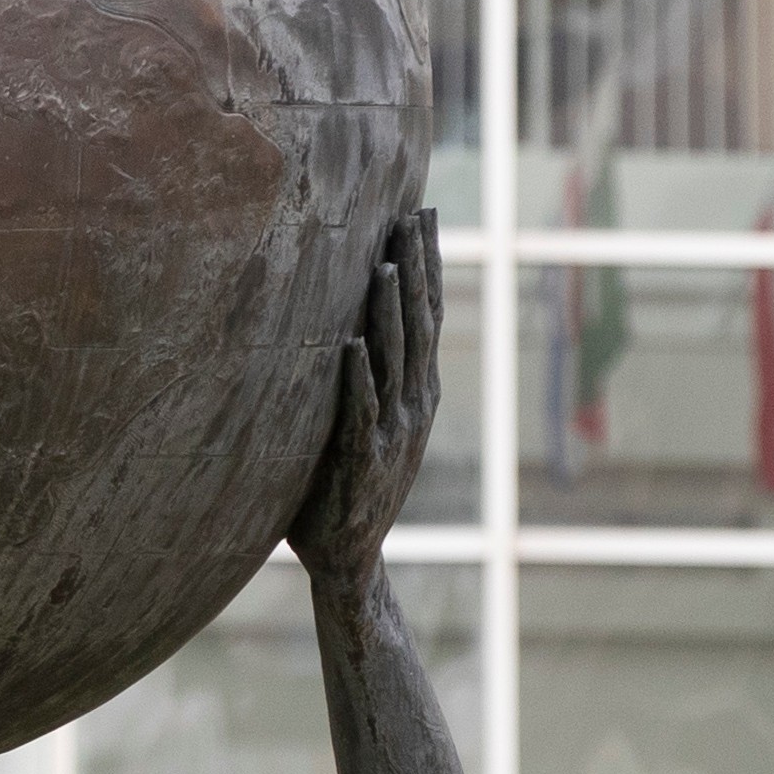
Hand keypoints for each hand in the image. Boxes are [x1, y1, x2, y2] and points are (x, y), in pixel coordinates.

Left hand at [288, 209, 440, 600]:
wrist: (349, 559)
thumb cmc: (344, 486)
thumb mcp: (366, 424)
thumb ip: (366, 379)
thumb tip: (350, 320)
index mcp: (418, 392)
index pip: (428, 315)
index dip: (428, 265)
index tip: (422, 214)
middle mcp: (414, 406)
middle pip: (419, 325)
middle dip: (416, 270)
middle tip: (410, 218)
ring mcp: (393, 433)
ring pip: (394, 362)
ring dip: (389, 314)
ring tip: (383, 267)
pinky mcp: (364, 462)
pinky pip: (361, 412)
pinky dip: (358, 377)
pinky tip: (351, 345)